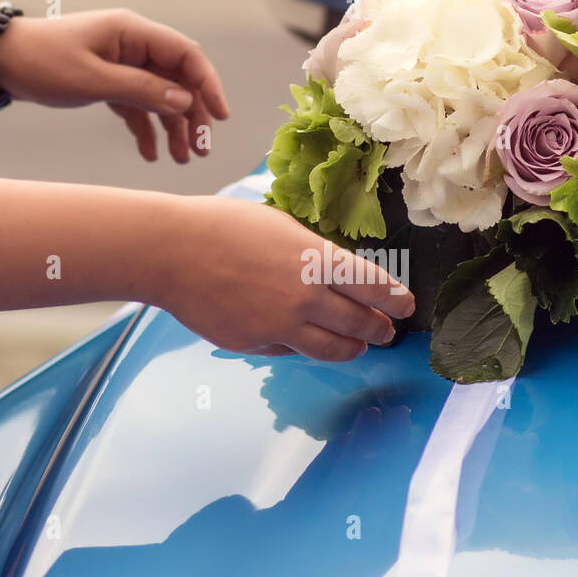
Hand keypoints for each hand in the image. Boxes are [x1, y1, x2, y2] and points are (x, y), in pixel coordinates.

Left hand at [0, 10, 229, 163]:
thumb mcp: (93, 79)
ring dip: (173, 128)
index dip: (208, 85)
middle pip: (178, 80)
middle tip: (201, 150)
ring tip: (181, 160)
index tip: (220, 117)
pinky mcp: (110, 82)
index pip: (186, 55)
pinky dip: (147, 130)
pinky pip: (139, 107)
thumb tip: (184, 102)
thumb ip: (140, 90)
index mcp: (133, 32)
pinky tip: (151, 155)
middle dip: (193, 116)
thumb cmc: (43, 62)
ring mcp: (123, 64)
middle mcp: (134, 46)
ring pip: (161, 97)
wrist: (0, 62)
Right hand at [157, 197, 414, 360]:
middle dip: (380, 330)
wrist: (171, 251)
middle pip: (360, 324)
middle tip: (387, 332)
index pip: (373, 286)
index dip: (395, 300)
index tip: (406, 306)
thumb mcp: (280, 226)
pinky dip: (300, 345)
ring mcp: (281, 325)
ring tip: (359, 346)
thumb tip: (332, 272)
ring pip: (333, 350)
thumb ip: (311, 253)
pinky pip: (290, 350)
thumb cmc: (221, 226)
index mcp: (316, 259)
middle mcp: (306, 297)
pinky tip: (302, 339)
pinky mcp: (256, 343)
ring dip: (352, 349)